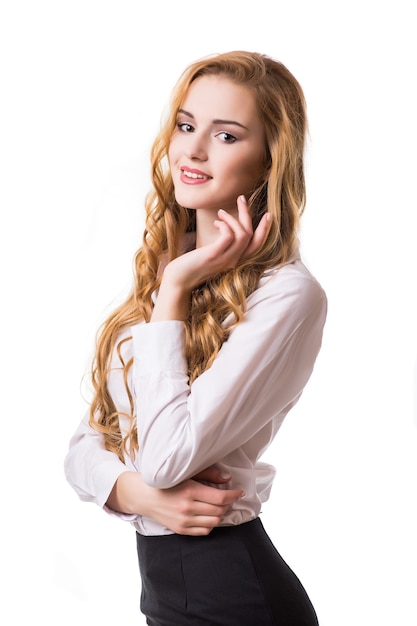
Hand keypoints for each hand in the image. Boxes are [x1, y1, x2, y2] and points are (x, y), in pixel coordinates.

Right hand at [107, 469, 243, 535]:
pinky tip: (209, 515)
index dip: (234, 495)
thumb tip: (228, 479)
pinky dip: (211, 523)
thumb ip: (208, 475)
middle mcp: (187, 508)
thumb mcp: (186, 473)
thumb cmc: (166, 481)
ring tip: (219, 506)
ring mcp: (184, 521)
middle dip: (228, 503)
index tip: (239, 492)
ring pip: (214, 521)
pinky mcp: (181, 530)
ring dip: (221, 514)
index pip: (220, 497)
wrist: (144, 496)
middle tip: (229, 497)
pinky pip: (204, 530)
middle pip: (219, 510)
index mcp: (190, 491)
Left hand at [152, 195, 269, 320]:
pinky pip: (228, 236)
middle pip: (251, 235)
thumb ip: (221, 246)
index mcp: (235, 261)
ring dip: (233, 218)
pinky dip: (225, 224)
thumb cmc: (191, 266)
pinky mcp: (213, 256)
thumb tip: (223, 227)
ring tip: (220, 213)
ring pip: (242, 234)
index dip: (264, 230)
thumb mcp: (211, 255)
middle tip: (241, 198)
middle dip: (247, 214)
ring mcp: (224, 260)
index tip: (267, 214)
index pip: (256, 245)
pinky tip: (216, 222)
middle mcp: (233, 261)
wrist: (178, 281)